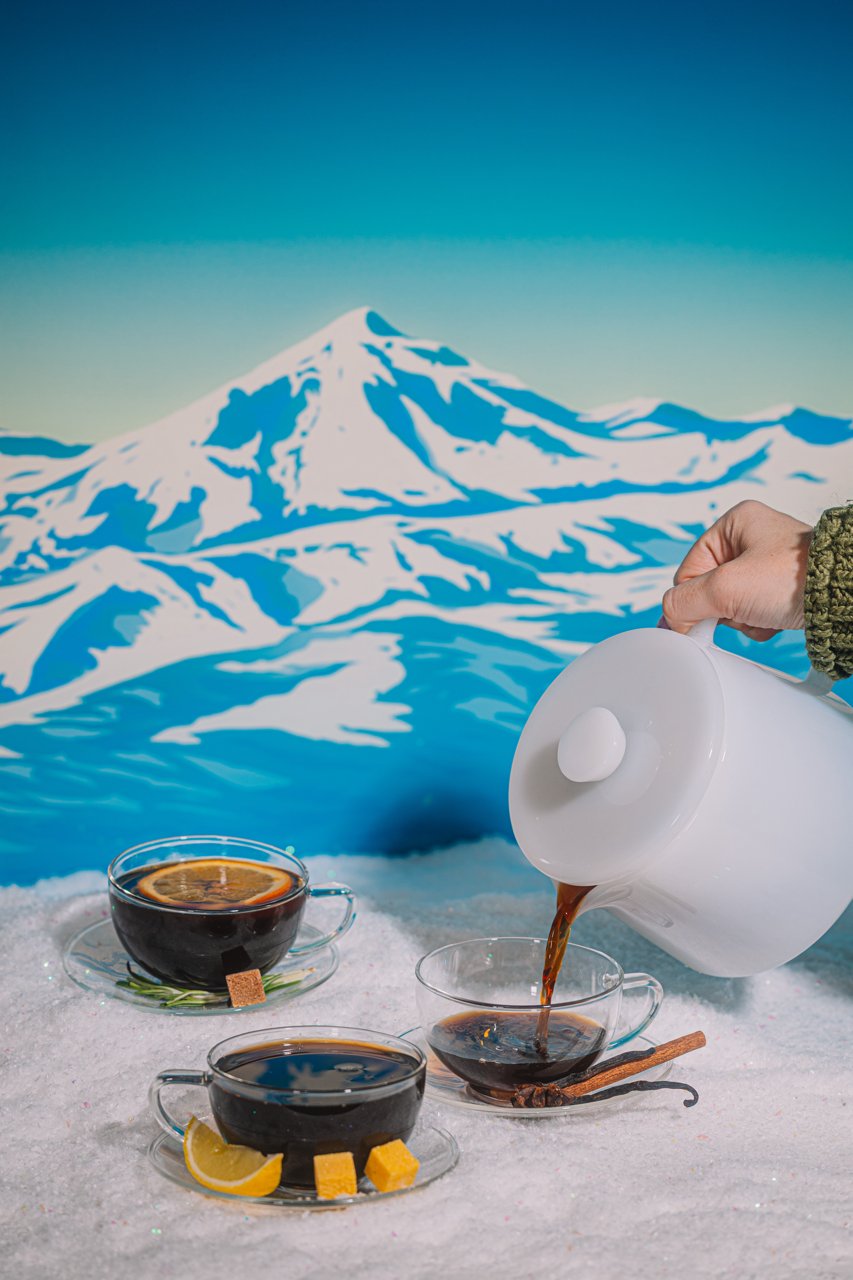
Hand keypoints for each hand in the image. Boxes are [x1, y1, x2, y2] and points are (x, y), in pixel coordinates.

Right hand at [661, 500, 812, 640]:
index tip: (698, 621)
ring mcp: (768, 564)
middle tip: (738, 613)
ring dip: (741, 618)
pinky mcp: (782, 588)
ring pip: (730, 603)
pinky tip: (774, 620)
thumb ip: (685, 602)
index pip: (689, 569)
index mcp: (734, 522)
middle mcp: (751, 538)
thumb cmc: (796, 577)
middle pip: (709, 588)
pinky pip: (752, 611)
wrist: (844, 597)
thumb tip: (669, 618)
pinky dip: (758, 623)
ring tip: (763, 614)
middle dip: (722, 609)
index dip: (692, 598)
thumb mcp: (727, 588)